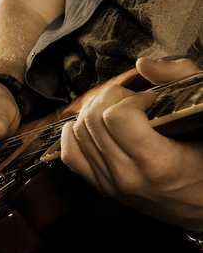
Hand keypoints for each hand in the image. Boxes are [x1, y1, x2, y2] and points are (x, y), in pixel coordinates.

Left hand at [61, 57, 202, 230]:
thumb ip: (183, 81)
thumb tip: (142, 64)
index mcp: (156, 162)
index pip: (116, 116)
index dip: (132, 98)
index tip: (151, 100)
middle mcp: (127, 176)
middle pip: (92, 120)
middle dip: (111, 99)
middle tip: (134, 100)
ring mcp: (110, 184)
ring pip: (77, 133)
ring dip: (94, 112)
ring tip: (119, 111)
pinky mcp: (101, 188)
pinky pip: (70, 154)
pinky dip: (75, 133)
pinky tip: (93, 124)